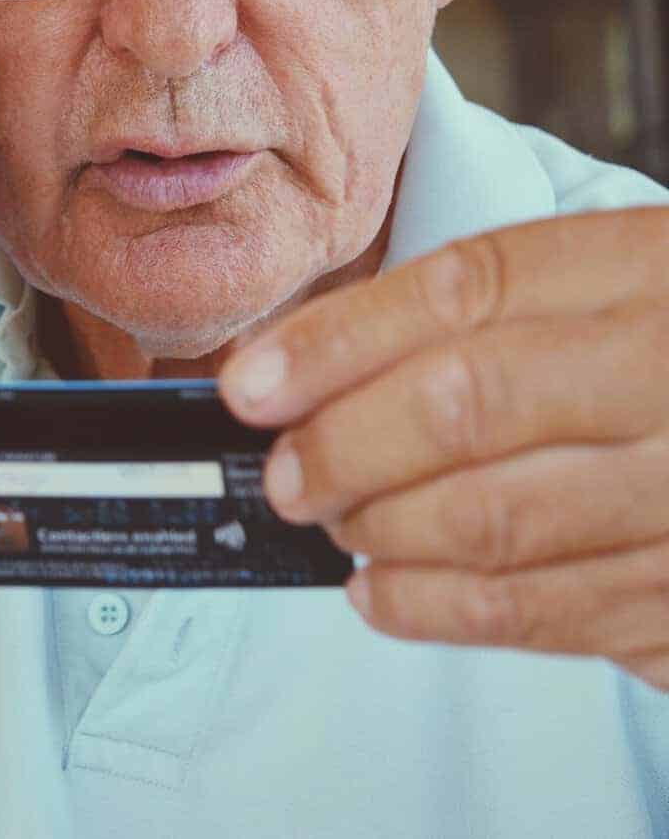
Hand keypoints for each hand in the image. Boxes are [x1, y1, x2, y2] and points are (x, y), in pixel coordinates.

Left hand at [218, 208, 668, 692]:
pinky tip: (380, 593)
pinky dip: (441, 611)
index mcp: (647, 266)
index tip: (252, 382)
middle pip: (470, 403)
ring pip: (499, 521)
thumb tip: (306, 359)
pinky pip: (549, 616)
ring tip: (326, 520)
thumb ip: (485, 307)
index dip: (341, 339)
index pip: (466, 290)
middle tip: (283, 471)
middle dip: (347, 445)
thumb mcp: (615, 278)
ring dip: (381, 530)